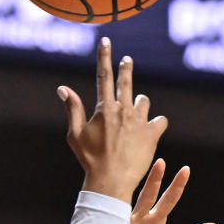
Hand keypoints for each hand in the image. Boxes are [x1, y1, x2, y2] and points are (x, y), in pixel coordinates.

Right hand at [58, 38, 167, 202]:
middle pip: (126, 82)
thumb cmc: (90, 160)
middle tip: (127, 61)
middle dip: (126, 69)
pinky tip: (151, 130)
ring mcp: (139, 121)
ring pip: (144, 102)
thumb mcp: (75, 135)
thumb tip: (62, 88)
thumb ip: (73, 109)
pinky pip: (160, 120)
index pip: (103, 76)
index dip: (104, 57)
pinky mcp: (152, 134)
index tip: (106, 42)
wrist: (111, 181)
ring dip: (140, 105)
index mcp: (105, 109)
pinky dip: (156, 123)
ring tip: (136, 115)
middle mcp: (123, 110)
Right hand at [121, 160, 218, 223]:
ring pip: (130, 202)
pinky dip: (115, 206)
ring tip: (137, 176)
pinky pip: (113, 217)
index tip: (186, 170)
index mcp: (155, 221)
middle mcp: (140, 218)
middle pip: (148, 194)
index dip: (177, 186)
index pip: (168, 199)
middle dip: (155, 179)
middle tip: (161, 162)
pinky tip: (114, 192)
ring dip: (134, 190)